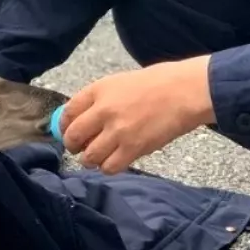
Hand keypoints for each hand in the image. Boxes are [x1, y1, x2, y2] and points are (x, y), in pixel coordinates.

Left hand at [60, 56, 214, 174]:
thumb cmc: (160, 82)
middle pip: (72, 136)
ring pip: (89, 157)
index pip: (68, 112)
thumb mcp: (122, 81)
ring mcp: (118, 131)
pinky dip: (108, 168)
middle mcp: (104, 110)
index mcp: (100, 89)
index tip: (67, 132)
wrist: (186, 91)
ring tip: (98, 157)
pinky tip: (114, 161)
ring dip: (90, 160)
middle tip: (79, 148)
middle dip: (72, 146)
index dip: (63, 126)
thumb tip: (86, 117)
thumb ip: (102, 98)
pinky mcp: (133, 148)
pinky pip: (109, 167)